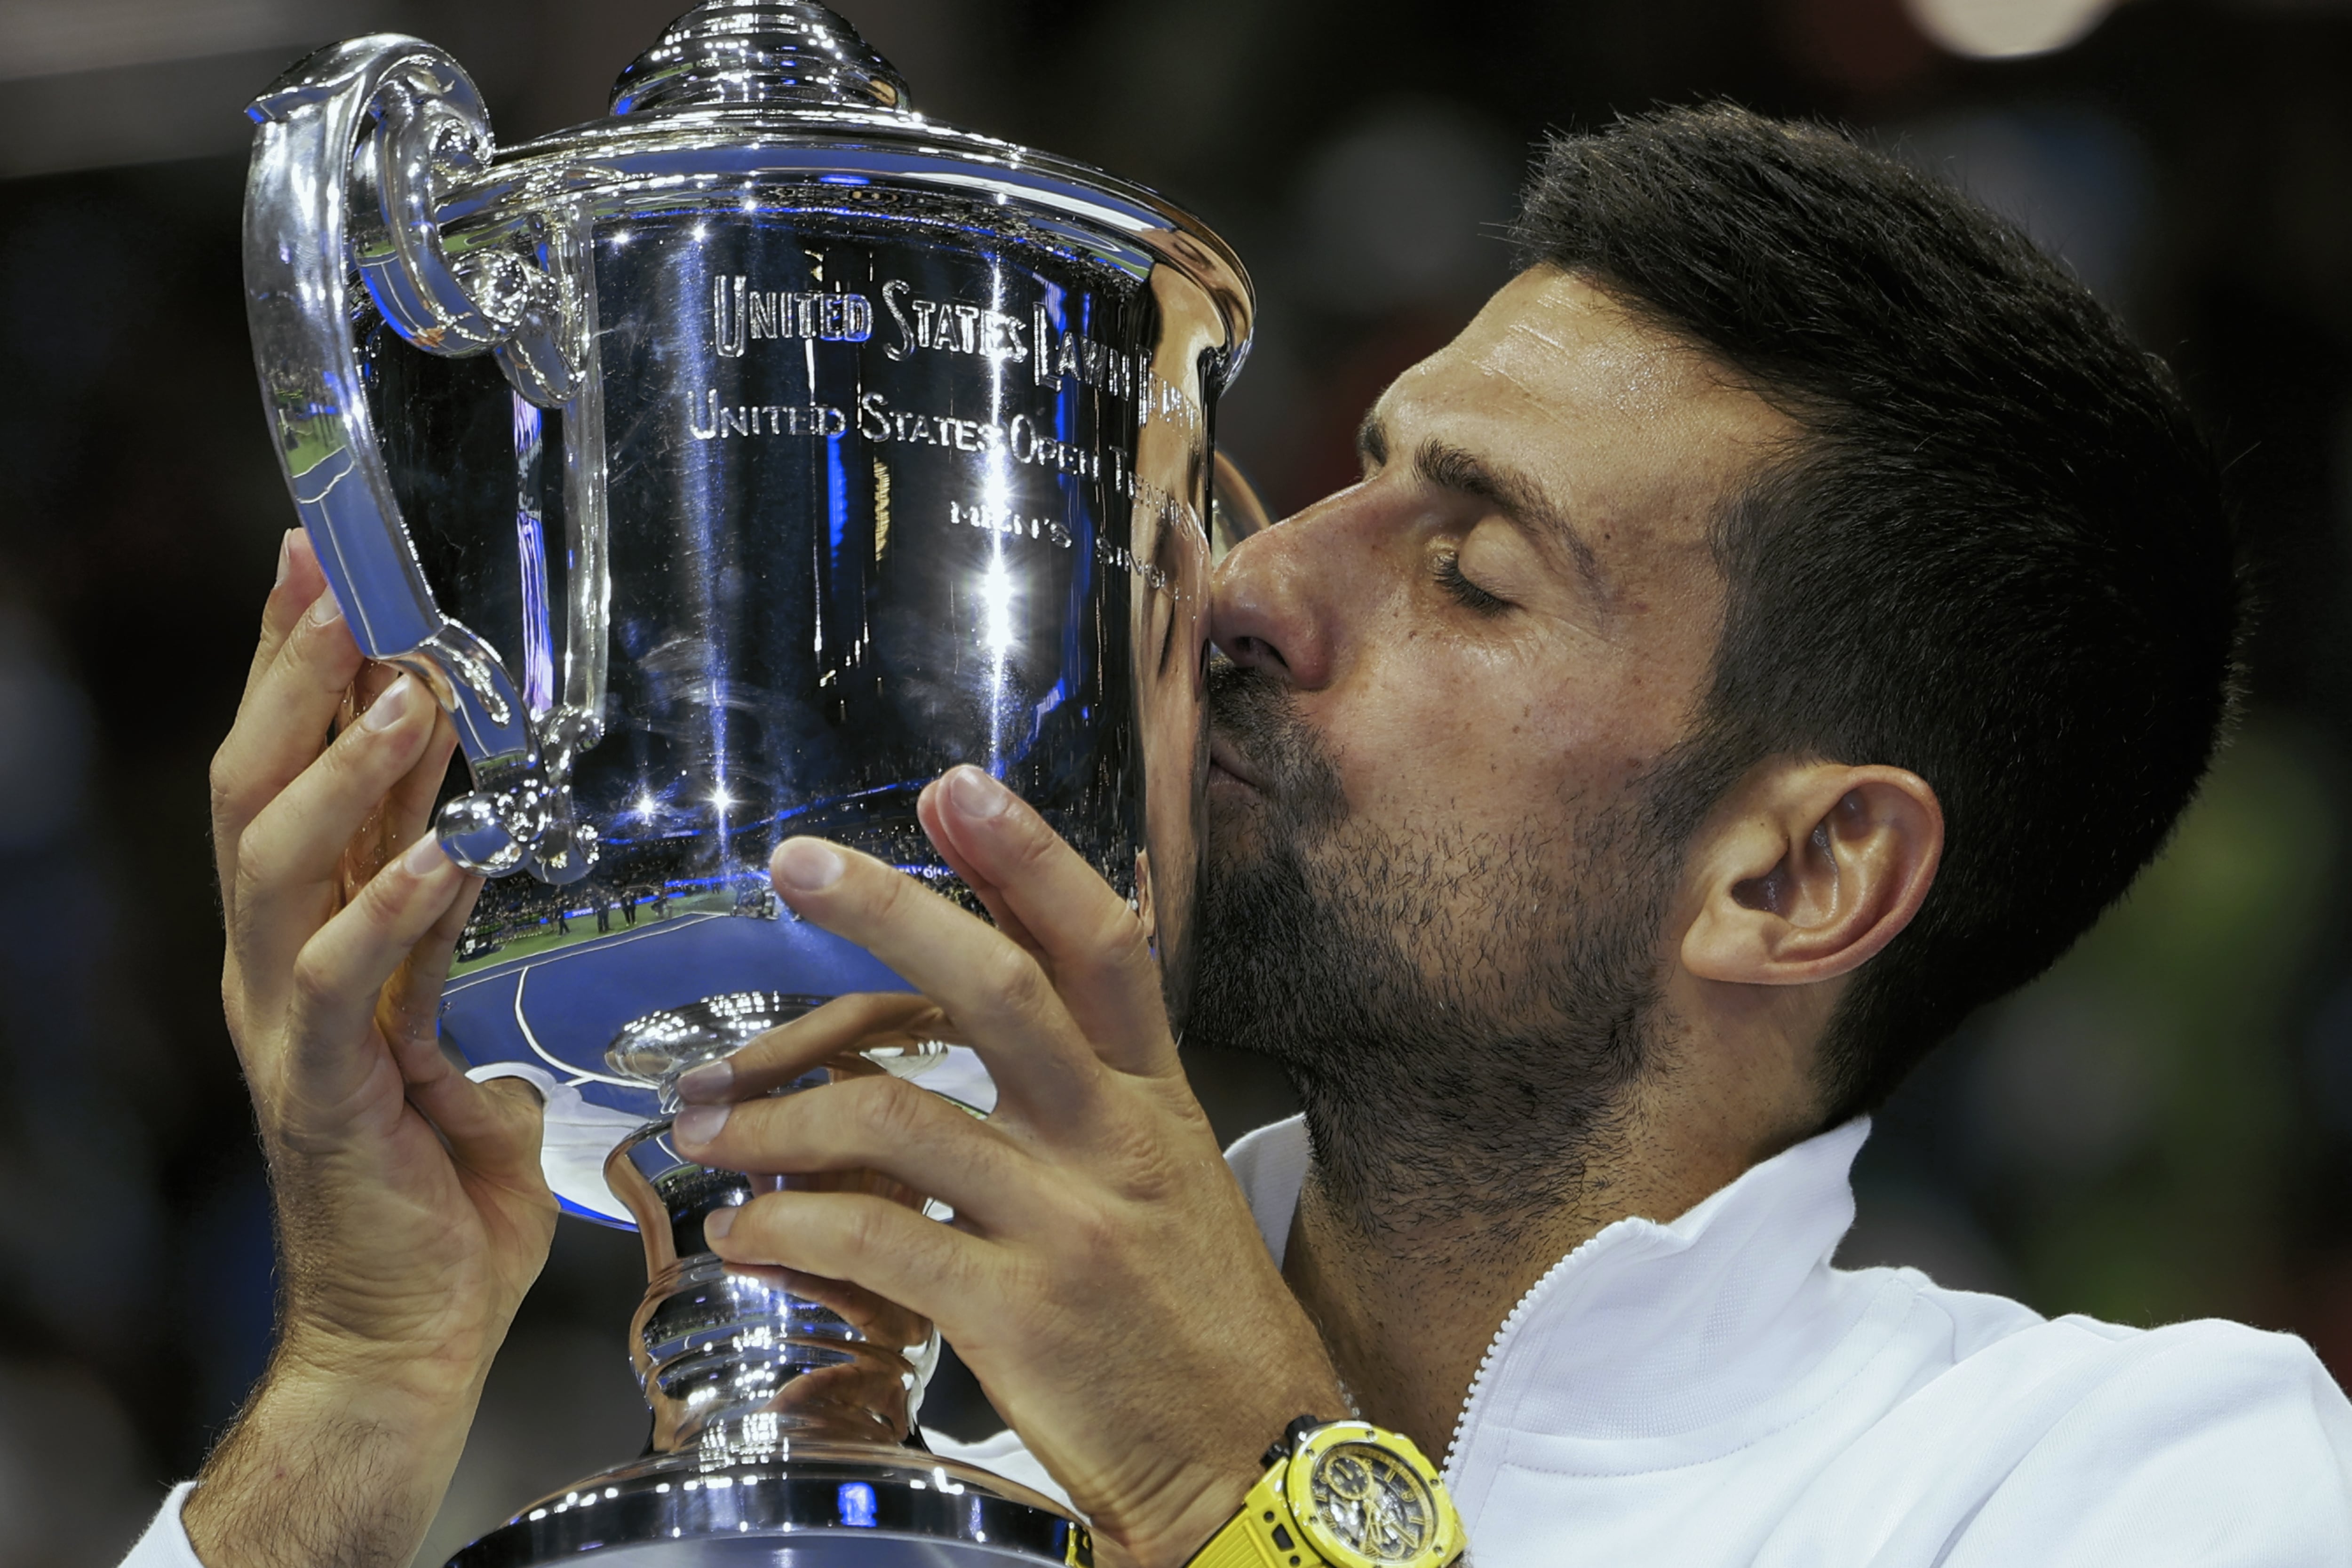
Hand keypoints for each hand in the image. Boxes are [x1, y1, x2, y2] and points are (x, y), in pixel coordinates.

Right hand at [184, 531, 556, 1567]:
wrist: (406, 1336)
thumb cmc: (439, 1199)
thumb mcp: (456, 1045)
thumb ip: (449, 966)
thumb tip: (483, 888)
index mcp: (311, 948)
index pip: (294, 782)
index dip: (303, 677)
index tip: (330, 573)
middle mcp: (276, 969)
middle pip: (257, 791)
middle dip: (294, 679)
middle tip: (340, 580)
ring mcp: (285, 1027)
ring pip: (278, 864)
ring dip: (345, 771)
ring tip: (405, 694)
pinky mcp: (319, 1091)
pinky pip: (342, 978)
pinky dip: (392, 904)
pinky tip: (448, 847)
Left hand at [670, 764, 1345, 1567]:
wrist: (1248, 1461)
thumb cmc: (1195, 1324)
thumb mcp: (1168, 1181)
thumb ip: (1094, 1093)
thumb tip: (1005, 1007)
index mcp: (1155, 1102)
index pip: (1102, 947)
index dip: (1028, 857)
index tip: (954, 790)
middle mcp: (1114, 1142)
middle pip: (1002, 991)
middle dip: (895, 913)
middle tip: (800, 864)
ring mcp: (1067, 1225)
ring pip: (901, 1117)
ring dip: (777, 1112)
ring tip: (703, 1122)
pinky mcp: (1019, 1314)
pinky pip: (877, 1240)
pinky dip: (790, 1225)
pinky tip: (745, 1232)